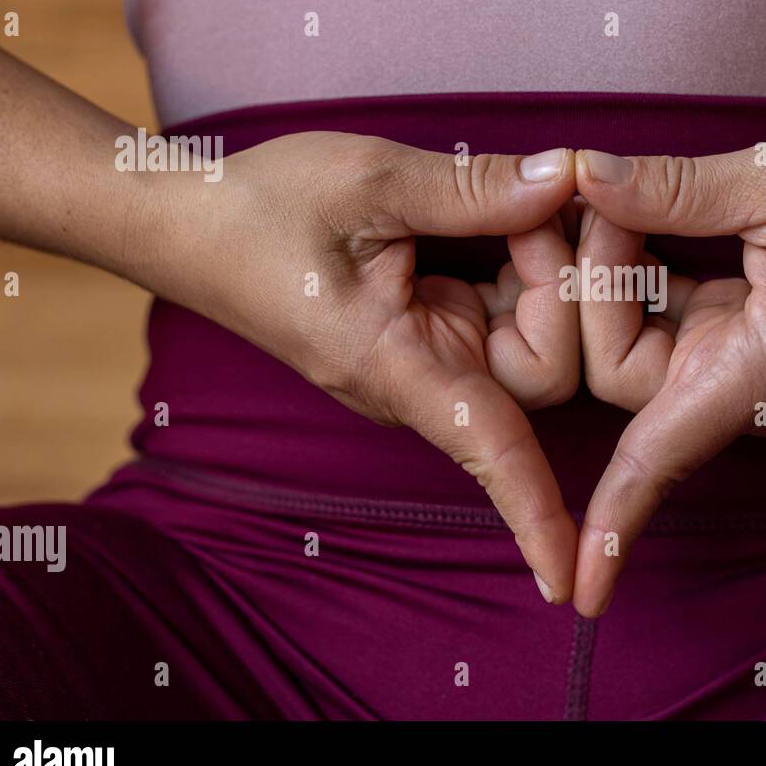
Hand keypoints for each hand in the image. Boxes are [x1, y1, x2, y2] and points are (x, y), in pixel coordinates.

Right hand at [161, 132, 581, 601]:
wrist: (196, 222)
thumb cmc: (262, 210)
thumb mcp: (369, 182)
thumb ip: (471, 188)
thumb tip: (563, 178)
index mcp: (397, 367)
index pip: (488, 450)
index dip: (536, 512)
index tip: (570, 587)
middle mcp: (425, 378)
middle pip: (548, 367)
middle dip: (564, 281)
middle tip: (542, 197)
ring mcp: (435, 353)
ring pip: (538, 331)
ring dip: (546, 260)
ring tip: (521, 193)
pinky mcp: (440, 324)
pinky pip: (513, 304)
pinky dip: (524, 255)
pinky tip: (511, 209)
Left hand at [571, 133, 765, 615]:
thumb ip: (678, 188)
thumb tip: (586, 176)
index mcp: (761, 371)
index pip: (662, 459)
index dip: (613, 521)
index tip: (580, 594)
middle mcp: (744, 390)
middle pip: (616, 369)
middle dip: (591, 283)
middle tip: (598, 193)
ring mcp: (738, 372)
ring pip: (629, 343)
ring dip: (610, 271)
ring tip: (613, 194)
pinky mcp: (736, 344)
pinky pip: (658, 321)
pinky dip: (637, 270)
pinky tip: (636, 215)